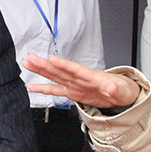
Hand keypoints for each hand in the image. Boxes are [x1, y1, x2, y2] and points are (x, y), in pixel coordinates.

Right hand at [23, 53, 141, 109]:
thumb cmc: (122, 89)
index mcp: (92, 77)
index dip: (64, 65)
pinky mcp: (73, 92)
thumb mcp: (123, 90)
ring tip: (27, 63)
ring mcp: (75, 85)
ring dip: (41, 70)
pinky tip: (32, 86)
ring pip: (55, 76)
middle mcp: (81, 79)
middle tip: (31, 57)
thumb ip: (116, 89)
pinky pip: (56, 90)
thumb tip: (112, 88)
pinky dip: (44, 88)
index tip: (52, 59)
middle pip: (61, 70)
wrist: (121, 93)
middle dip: (45, 64)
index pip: (76, 69)